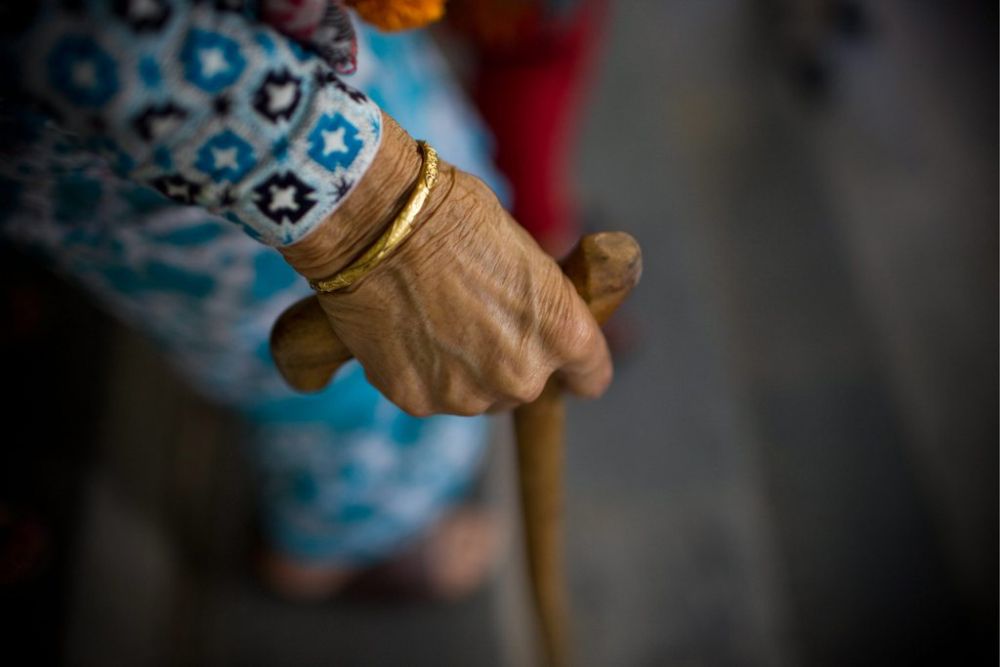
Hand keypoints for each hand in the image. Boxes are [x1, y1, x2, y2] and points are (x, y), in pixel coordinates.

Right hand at [279, 114, 610, 415]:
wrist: (379, 224)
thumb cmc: (456, 217)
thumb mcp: (523, 253)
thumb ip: (535, 304)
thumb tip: (525, 321)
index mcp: (561, 334)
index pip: (591, 376)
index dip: (576, 368)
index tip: (564, 362)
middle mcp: (523, 378)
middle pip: (524, 385)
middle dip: (504, 359)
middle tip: (471, 316)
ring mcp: (468, 396)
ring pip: (473, 394)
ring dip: (460, 369)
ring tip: (430, 318)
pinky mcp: (418, 402)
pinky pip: (427, 393)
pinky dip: (417, 370)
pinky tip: (403, 328)